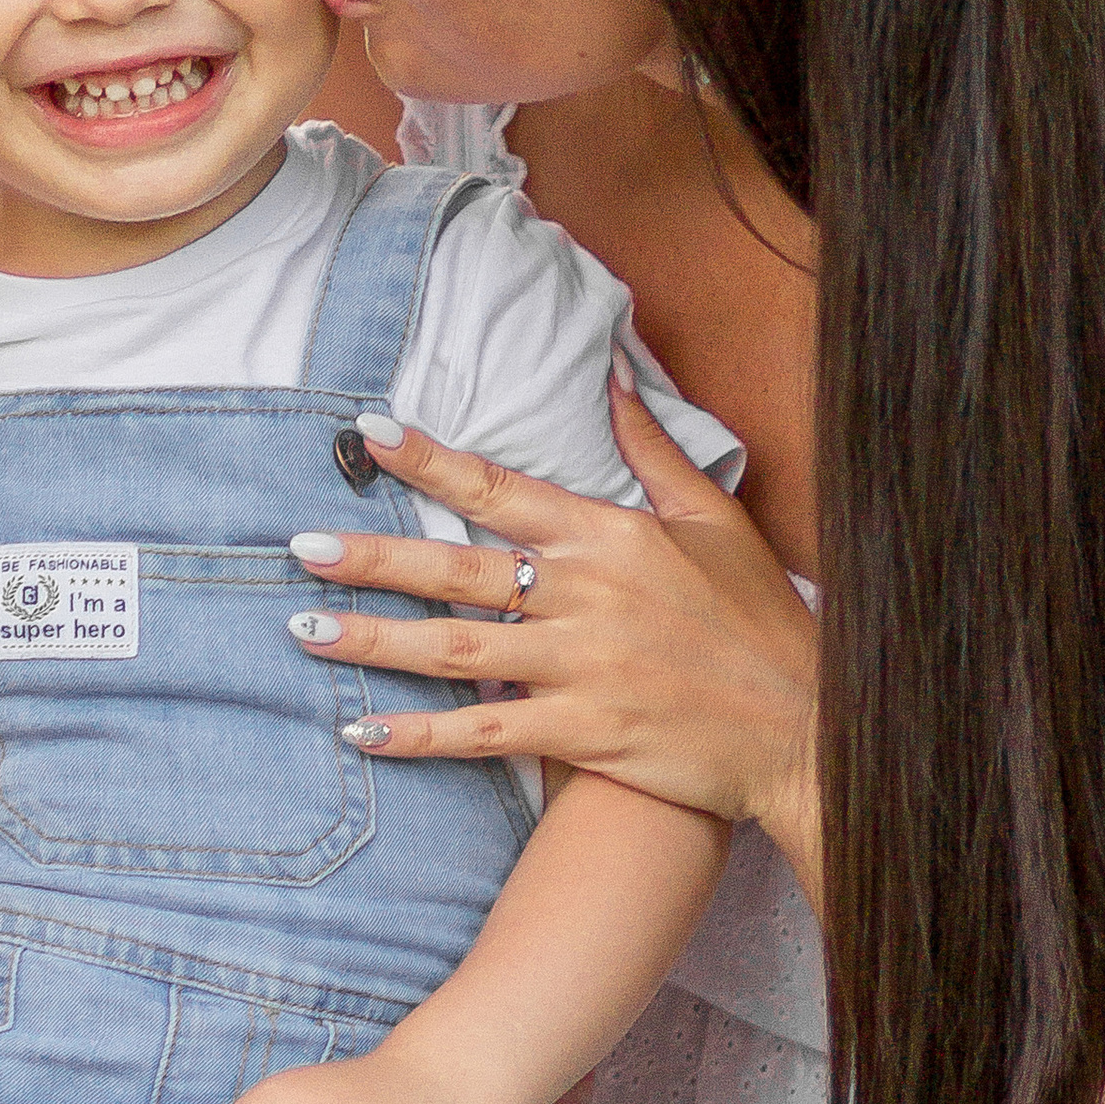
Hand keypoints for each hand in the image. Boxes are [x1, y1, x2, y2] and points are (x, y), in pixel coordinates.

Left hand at [285, 376, 819, 870]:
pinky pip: (483, 732)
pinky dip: (420, 734)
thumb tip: (611, 369)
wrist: (805, 730)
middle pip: (457, 570)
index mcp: (610, 537)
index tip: (369, 434)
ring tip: (305, 628)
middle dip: (371, 557)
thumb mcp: (714, 521)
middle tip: (299, 547)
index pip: (500, 488)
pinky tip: (362, 729)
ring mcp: (580, 669)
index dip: (429, 461)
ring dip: (373, 641)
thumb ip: (654, 447)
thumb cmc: (760, 623)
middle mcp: (584, 597)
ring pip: (454, 651)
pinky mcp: (582, 734)